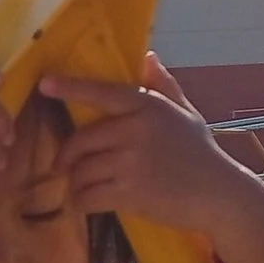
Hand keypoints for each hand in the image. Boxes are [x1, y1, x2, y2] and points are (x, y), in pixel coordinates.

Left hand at [47, 54, 263, 262]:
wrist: (219, 194)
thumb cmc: (200, 153)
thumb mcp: (186, 113)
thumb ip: (164, 86)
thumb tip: (148, 58)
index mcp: (147, 106)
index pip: (101, 93)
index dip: (71, 88)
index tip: (44, 85)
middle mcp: (135, 130)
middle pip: (80, 141)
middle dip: (66, 157)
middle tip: (62, 167)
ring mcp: (130, 162)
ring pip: (81, 171)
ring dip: (75, 183)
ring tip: (80, 188)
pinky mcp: (128, 193)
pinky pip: (87, 196)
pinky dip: (81, 202)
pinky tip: (86, 204)